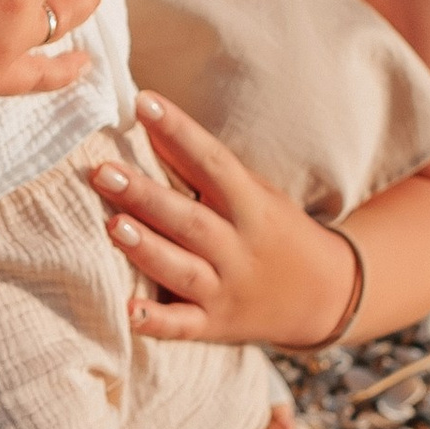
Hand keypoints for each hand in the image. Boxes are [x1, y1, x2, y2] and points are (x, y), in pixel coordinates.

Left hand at [89, 92, 365, 348]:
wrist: (326, 294)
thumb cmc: (275, 231)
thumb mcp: (254, 192)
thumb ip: (205, 169)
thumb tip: (149, 126)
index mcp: (250, 205)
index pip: (212, 162)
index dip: (179, 131)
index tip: (144, 103)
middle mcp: (239, 247)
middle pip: (189, 219)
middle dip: (145, 196)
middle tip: (103, 171)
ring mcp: (226, 289)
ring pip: (184, 270)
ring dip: (148, 250)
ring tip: (113, 225)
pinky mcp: (215, 325)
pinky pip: (183, 326)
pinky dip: (156, 322)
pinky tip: (127, 311)